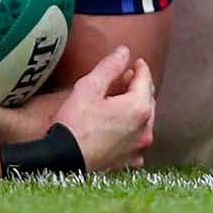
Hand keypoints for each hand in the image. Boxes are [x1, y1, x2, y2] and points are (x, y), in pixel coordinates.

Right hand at [50, 45, 155, 171]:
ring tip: (122, 100)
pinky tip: (121, 127)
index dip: (140, 67)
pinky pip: (137, 140)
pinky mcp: (130, 161)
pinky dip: (133, 130)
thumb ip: (110, 67)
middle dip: (140, 87)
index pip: (145, 79)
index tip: (136, 61)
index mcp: (138, 107)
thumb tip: (124, 51)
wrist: (64, 160)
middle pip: (148, 100)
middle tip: (128, 78)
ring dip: (137, 108)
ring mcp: (139, 147)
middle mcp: (146, 128)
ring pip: (145, 121)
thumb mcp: (89, 87)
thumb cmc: (75, 123)